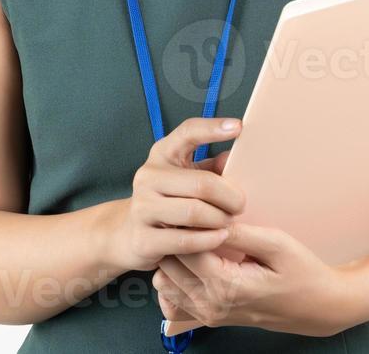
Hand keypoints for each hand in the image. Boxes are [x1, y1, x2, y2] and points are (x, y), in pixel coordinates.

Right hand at [103, 117, 245, 272]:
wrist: (128, 234)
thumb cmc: (168, 201)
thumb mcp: (188, 177)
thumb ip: (211, 168)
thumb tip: (235, 159)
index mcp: (162, 154)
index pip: (188, 132)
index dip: (212, 128)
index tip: (238, 127)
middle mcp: (148, 177)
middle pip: (202, 184)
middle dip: (230, 198)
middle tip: (240, 206)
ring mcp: (142, 208)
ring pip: (195, 212)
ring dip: (220, 220)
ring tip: (229, 223)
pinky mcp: (143, 239)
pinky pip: (185, 240)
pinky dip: (209, 241)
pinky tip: (220, 238)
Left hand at [152, 220, 362, 336]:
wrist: (318, 308)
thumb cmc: (303, 274)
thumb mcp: (278, 245)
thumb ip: (241, 233)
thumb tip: (212, 217)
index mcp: (226, 285)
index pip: (184, 249)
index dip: (182, 222)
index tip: (187, 202)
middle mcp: (212, 304)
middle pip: (168, 266)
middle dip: (173, 238)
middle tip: (186, 214)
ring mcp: (209, 314)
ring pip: (165, 283)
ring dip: (172, 258)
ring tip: (191, 234)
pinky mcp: (210, 317)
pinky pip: (174, 299)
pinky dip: (175, 279)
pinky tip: (193, 260)